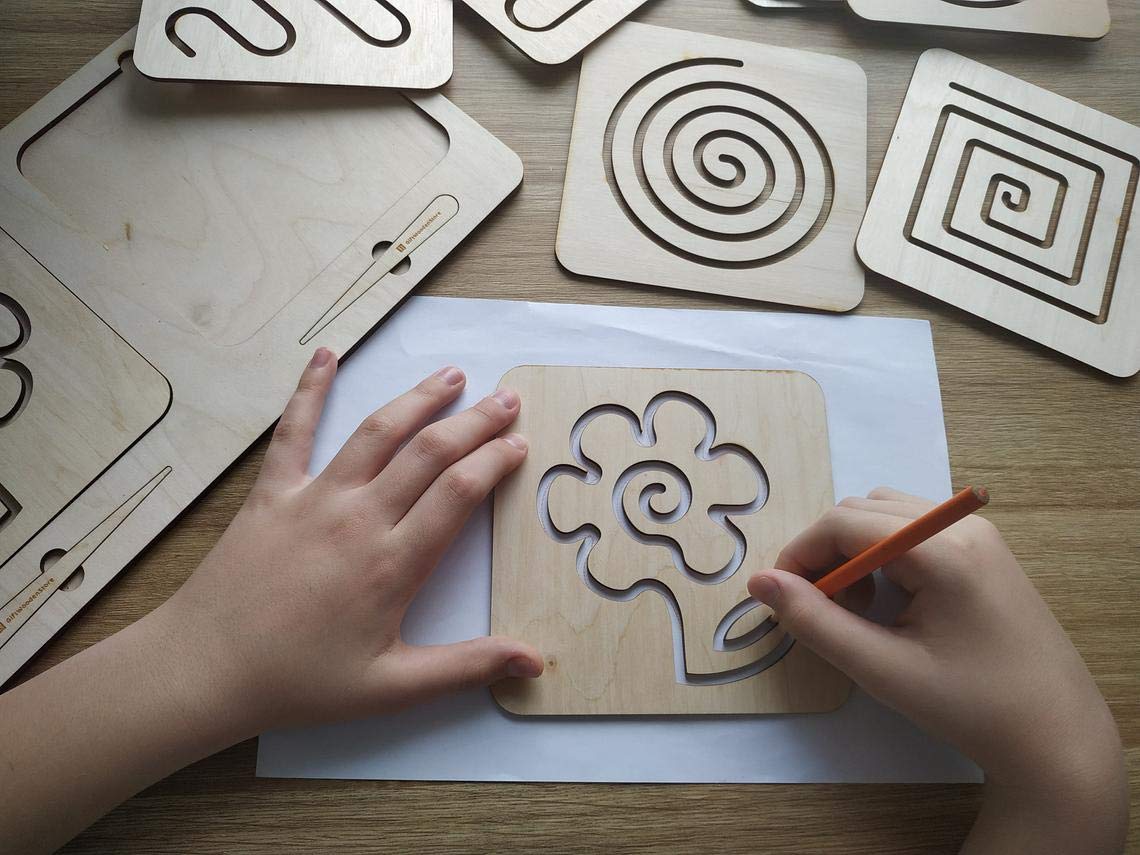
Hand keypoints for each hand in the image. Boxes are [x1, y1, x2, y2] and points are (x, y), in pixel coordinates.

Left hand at [156, 349, 543, 733]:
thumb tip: (534, 660)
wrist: (206, 668)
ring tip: (451, 376)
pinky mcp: (273, 492)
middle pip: (428, 453)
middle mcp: (359, 517)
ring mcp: (314, 497)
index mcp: (393, 562)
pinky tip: (325, 355)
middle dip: (474, 422)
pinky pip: (295, 430)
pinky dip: (310, 389)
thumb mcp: (391, 687)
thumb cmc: (300, 682)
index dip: (494, 462)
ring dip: (418, 399)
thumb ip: (466, 667)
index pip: (458, 493)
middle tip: (507, 399)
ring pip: (376, 432)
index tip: (519, 445)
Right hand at [748, 487, 1126, 853]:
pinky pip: (913, 530)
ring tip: (856, 611)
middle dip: (826, 553)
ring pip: (886, 515)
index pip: (844, 522)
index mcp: (942, 549)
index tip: (779, 598)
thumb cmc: (970, 706)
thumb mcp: (882, 669)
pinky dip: (883, 555)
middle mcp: (961, 525)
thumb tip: (759, 583)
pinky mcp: (984, 549)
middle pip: (863, 510)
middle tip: (819, 610)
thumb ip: (815, 622)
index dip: (800, 554)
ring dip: (854, 552)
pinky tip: (888, 603)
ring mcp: (977, 533)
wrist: (1055, 736)